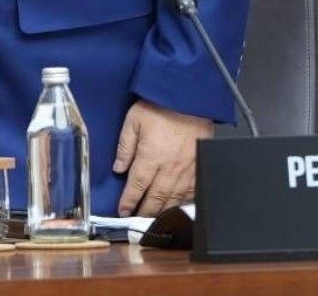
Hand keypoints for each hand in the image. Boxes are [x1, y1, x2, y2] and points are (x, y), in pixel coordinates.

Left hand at [112, 99, 211, 215]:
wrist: (189, 98)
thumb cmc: (161, 106)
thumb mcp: (133, 121)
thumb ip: (125, 146)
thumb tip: (118, 168)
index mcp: (151, 156)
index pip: (137, 186)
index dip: (128, 201)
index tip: (122, 210)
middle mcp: (169, 167)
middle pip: (155, 198)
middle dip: (144, 211)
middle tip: (136, 219)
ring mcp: (187, 169)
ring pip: (174, 199)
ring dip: (162, 211)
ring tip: (152, 218)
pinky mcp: (199, 166)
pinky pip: (191, 192)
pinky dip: (182, 202)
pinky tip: (176, 206)